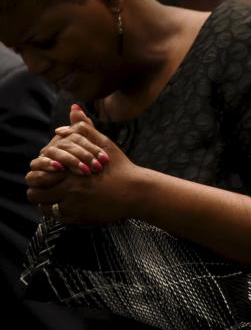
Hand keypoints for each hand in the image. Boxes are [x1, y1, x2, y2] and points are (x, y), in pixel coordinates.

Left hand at [26, 105, 140, 224]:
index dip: (38, 173)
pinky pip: (57, 218)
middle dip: (38, 189)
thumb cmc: (120, 167)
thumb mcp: (104, 144)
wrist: (136, 192)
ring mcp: (73, 207)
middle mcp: (69, 190)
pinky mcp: (78, 219)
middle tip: (47, 187)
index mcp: (70, 171)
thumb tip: (74, 109)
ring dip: (47, 201)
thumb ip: (85, 128)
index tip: (47, 172)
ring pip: (43, 207)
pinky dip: (59, 212)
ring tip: (56, 197)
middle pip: (35, 192)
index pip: (37, 173)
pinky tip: (68, 205)